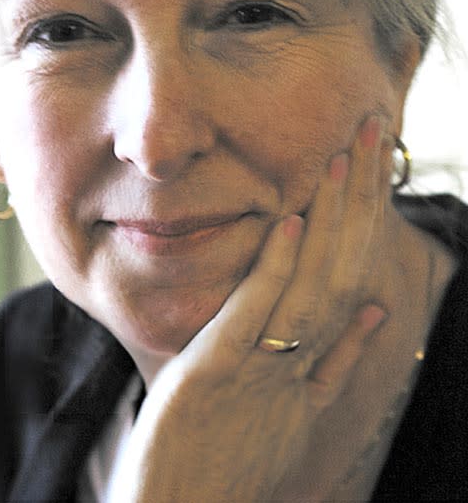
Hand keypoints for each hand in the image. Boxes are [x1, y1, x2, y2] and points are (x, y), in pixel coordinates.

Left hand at [107, 116, 391, 502]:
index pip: (352, 275)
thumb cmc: (228, 463)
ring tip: (342, 159)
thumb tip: (378, 312)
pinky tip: (292, 222)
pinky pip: (255, 314)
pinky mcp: (218, 371)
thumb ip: (336, 362)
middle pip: (343, 268)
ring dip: (330, 220)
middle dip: (360, 199)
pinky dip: (276, 268)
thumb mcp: (293, 410)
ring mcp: (262, 367)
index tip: (376, 166)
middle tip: (372, 134)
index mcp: (316, 365)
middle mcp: (300, 362)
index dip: (367, 219)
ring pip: (311, 284)